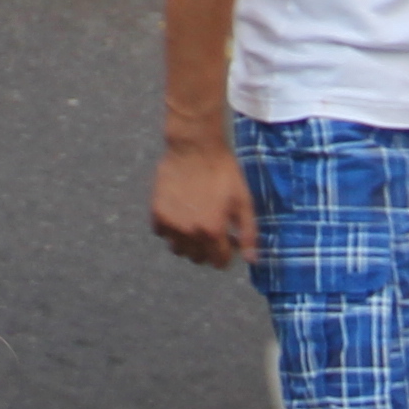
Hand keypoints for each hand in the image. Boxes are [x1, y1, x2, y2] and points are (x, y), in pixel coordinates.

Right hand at [149, 134, 254, 269]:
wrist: (195, 146)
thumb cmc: (223, 172)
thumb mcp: (244, 201)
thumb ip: (249, 234)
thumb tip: (251, 260)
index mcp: (213, 231)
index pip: (219, 261)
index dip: (227, 252)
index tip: (228, 240)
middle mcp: (190, 232)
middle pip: (198, 258)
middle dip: (208, 249)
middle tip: (211, 229)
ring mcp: (171, 223)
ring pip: (178, 249)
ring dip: (187, 242)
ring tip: (194, 223)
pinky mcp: (157, 211)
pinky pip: (162, 232)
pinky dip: (170, 228)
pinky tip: (179, 212)